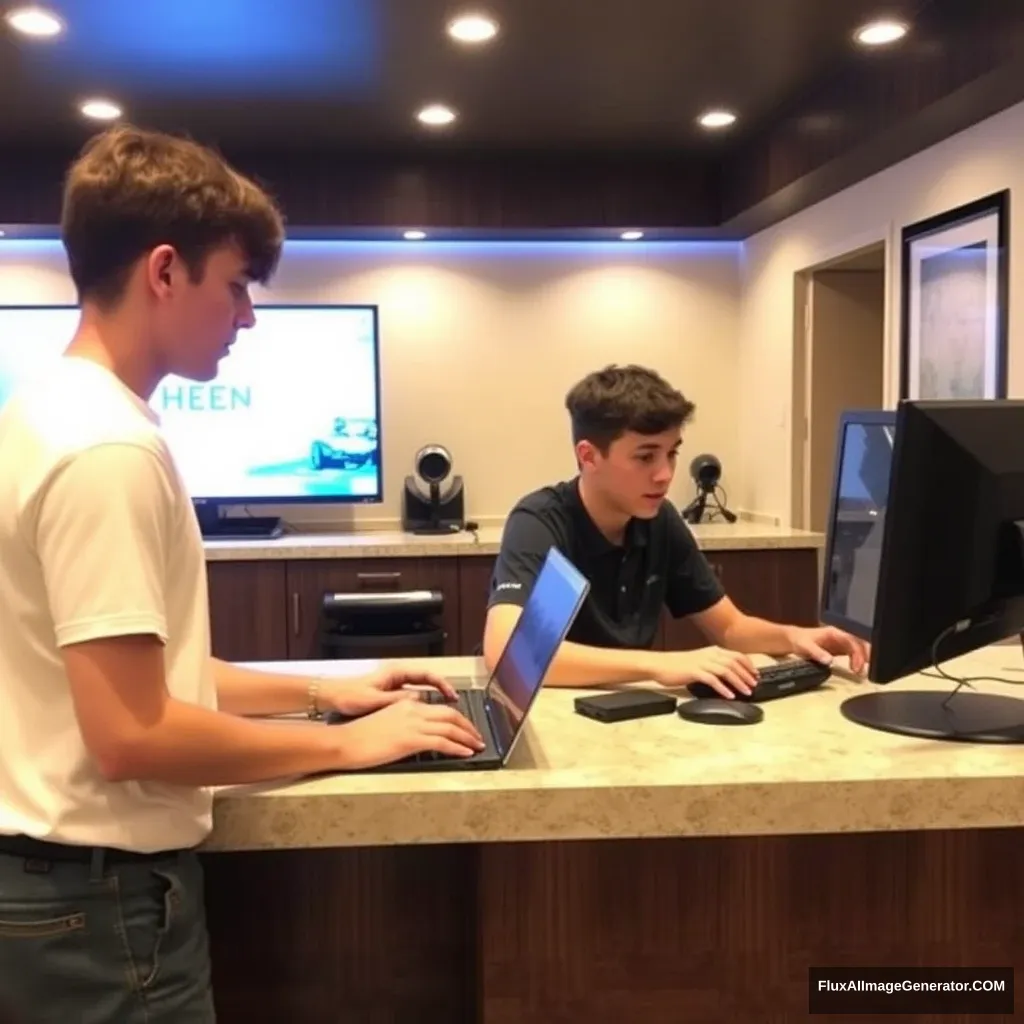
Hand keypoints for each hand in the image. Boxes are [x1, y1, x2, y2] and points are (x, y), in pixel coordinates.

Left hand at [318, 665, 457, 717]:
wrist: (332, 696)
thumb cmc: (350, 695)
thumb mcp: (375, 700)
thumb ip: (398, 699)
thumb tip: (419, 699)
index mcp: (396, 672)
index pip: (427, 675)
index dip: (443, 685)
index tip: (452, 696)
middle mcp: (398, 675)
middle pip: (428, 680)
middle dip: (444, 691)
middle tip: (456, 703)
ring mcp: (395, 683)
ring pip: (423, 687)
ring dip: (435, 697)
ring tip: (447, 710)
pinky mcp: (391, 692)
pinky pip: (414, 694)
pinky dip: (424, 702)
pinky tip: (428, 713)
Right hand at [331, 699, 485, 769]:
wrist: (346, 742)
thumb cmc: (360, 737)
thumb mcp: (387, 722)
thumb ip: (405, 723)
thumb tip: (419, 733)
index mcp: (407, 705)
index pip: (440, 709)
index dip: (458, 718)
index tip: (466, 728)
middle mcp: (413, 710)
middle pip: (450, 715)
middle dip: (468, 726)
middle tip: (478, 737)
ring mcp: (412, 724)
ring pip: (450, 727)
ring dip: (467, 737)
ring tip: (477, 746)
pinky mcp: (410, 739)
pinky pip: (442, 742)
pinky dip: (457, 747)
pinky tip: (465, 753)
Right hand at [649, 647, 758, 698]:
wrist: (659, 664)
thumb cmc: (677, 665)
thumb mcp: (699, 661)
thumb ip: (713, 664)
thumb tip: (728, 674)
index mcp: (712, 651)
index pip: (736, 655)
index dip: (748, 665)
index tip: (756, 674)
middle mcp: (709, 655)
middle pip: (734, 663)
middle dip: (747, 674)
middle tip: (754, 685)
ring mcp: (702, 662)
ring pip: (726, 671)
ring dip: (738, 682)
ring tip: (746, 692)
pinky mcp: (694, 671)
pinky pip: (712, 680)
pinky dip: (723, 688)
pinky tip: (729, 695)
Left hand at [784, 625, 869, 673]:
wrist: (792, 639)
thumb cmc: (799, 640)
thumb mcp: (805, 646)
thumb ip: (817, 652)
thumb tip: (829, 661)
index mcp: (833, 632)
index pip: (851, 640)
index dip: (857, 652)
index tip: (857, 666)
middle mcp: (839, 636)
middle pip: (858, 643)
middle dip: (863, 656)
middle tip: (862, 670)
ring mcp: (840, 642)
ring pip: (857, 649)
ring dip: (861, 660)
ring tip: (861, 673)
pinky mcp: (838, 649)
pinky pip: (852, 654)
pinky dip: (857, 661)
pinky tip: (857, 670)